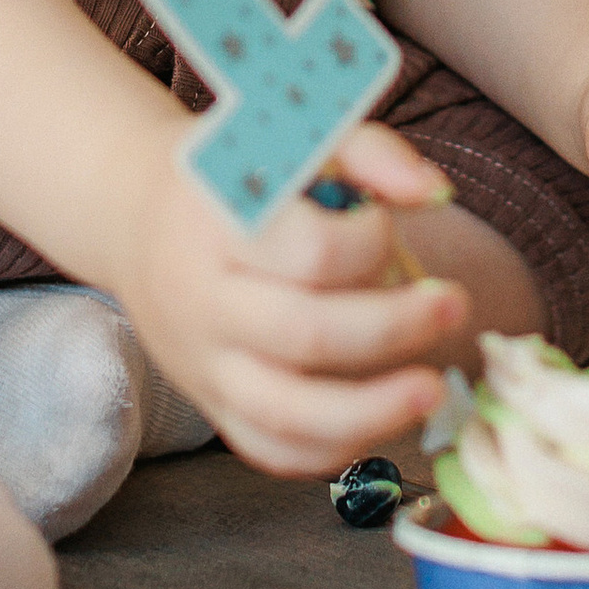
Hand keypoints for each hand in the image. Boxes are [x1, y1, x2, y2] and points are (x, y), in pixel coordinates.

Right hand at [112, 119, 471, 479]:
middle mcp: (205, 300)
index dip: (369, 244)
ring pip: (287, 413)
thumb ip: (370, 153)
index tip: (383, 225)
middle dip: (395, 328)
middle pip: (308, 336)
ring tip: (431, 389)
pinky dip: (330, 449)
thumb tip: (435, 191)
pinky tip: (379, 421)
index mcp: (220, 223)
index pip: (311, 253)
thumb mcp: (292, 138)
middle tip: (454, 305)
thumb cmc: (234, 176)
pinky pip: (269, 448)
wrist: (133, 215)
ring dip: (373, 411)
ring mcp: (204, 362)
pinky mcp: (209, 402)